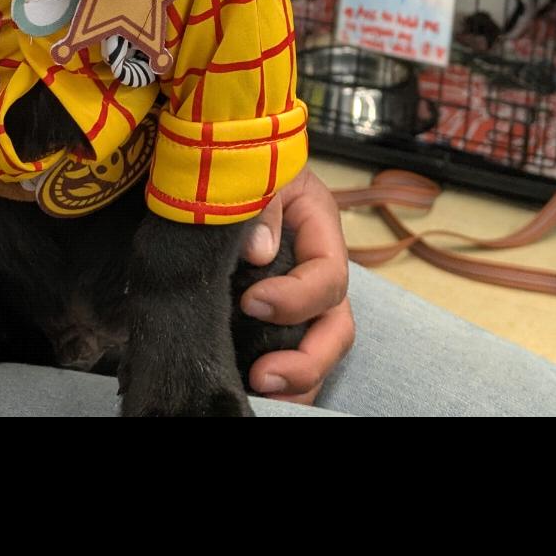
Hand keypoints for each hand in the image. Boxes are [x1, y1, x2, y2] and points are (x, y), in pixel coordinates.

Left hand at [239, 167, 353, 404]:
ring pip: (317, 350)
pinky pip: (287, 353)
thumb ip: (262, 203)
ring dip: (296, 381)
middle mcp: (317, 270)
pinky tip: (249, 390)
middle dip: (307, 362)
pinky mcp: (272, 314)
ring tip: (259, 394)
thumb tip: (259, 252)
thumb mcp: (256, 167)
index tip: (250, 302)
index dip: (296, 298)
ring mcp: (299, 296)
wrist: (219, 161)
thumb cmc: (242, 161)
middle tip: (263, 376)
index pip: (328, 277)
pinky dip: (278, 380)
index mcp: (319, 230)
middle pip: (336, 328)